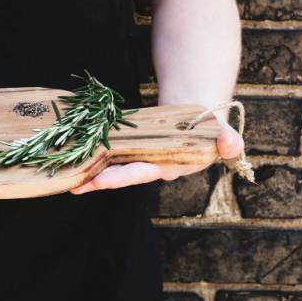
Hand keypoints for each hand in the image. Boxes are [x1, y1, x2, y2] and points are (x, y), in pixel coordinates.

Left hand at [70, 119, 243, 194]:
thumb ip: (227, 140)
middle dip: (100, 181)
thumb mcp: (221, 130)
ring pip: (115, 168)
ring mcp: (144, 158)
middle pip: (124, 175)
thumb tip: (232, 144)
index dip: (124, 176)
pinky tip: (77, 160)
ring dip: (93, 174)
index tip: (102, 180)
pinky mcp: (135, 149)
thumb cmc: (211, 125)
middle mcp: (155, 167)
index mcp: (173, 166)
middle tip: (76, 185)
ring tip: (69, 179)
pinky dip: (97, 157)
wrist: (202, 115)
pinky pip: (114, 155)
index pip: (145, 173)